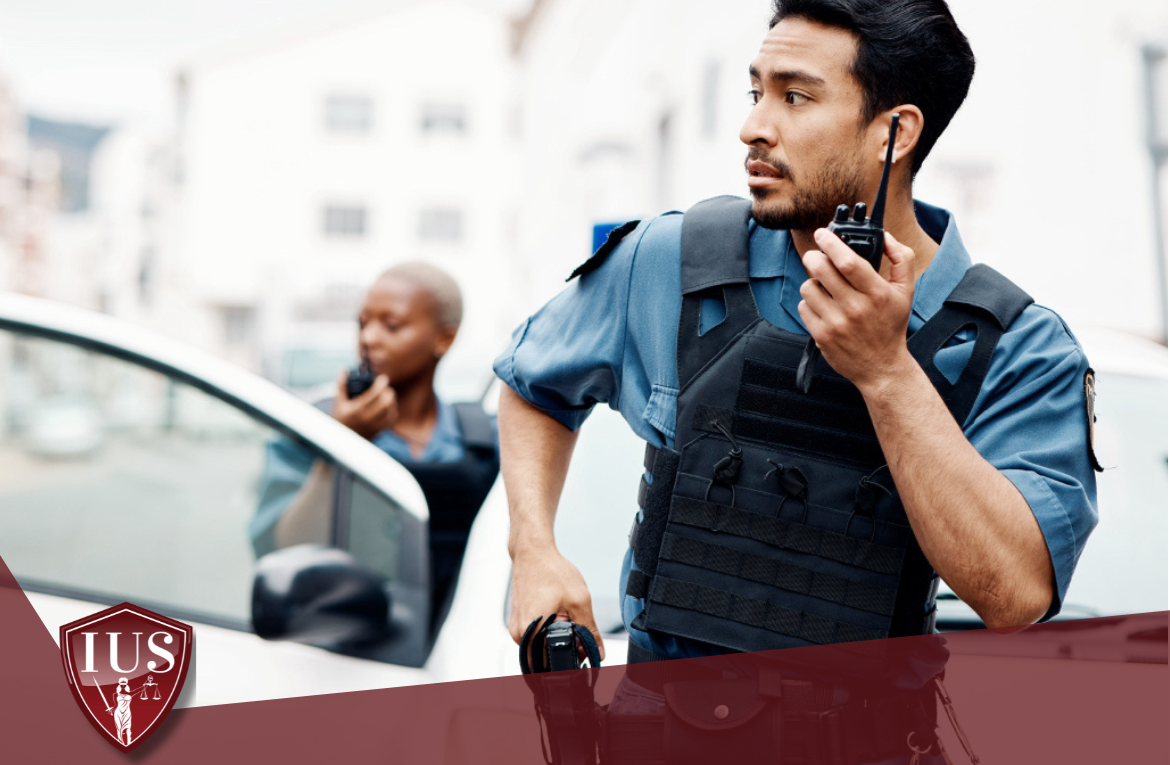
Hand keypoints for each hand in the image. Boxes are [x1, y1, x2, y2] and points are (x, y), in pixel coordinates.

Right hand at [331, 370, 397, 439]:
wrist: (340, 441)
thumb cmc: (339, 418)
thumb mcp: (338, 401)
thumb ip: (341, 384)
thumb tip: (344, 369)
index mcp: (357, 409)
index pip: (374, 394)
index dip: (381, 384)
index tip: (383, 378)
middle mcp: (367, 418)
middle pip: (386, 402)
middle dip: (388, 392)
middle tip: (386, 387)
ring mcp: (374, 426)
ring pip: (391, 411)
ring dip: (392, 401)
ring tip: (388, 396)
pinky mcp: (378, 432)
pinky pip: (391, 420)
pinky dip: (392, 411)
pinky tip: (389, 406)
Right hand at [508, 546, 604, 661]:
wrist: (532, 552)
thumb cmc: (550, 570)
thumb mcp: (579, 600)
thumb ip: (590, 630)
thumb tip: (597, 651)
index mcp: (531, 632)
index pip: (551, 665)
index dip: (571, 662)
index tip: (583, 654)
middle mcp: (520, 633)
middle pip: (546, 656)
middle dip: (564, 649)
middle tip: (576, 631)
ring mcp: (517, 627)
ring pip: (541, 645)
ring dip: (556, 637)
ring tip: (563, 615)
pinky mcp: (519, 620)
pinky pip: (536, 634)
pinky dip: (549, 629)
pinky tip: (555, 611)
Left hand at [797, 229, 917, 391]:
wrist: (882, 367)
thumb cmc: (891, 325)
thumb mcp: (906, 291)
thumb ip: (901, 259)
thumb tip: (885, 236)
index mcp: (877, 294)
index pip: (848, 261)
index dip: (831, 243)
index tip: (822, 233)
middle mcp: (855, 308)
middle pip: (821, 270)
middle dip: (813, 256)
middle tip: (816, 256)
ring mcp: (836, 323)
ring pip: (808, 287)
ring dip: (813, 282)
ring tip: (825, 288)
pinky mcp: (821, 336)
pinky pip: (804, 307)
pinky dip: (810, 303)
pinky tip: (823, 307)